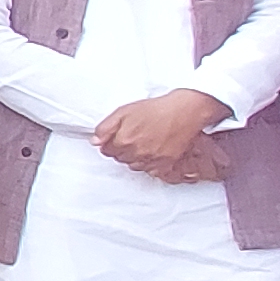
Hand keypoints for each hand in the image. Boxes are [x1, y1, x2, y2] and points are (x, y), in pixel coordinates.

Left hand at [95, 90, 228, 181]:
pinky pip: (151, 171)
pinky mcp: (166, 164)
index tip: (118, 137)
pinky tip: (154, 152)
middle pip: (120, 159)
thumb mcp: (124, 111)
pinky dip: (150, 164)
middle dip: (123, 149)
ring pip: (134, 166)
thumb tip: (94, 141)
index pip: (107, 151)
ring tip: (145, 142)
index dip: (111, 143)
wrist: (184, 111)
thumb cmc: (156, 109)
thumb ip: (105, 128)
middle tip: (134, 137)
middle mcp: (137, 153)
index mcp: (124, 140)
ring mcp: (152, 160)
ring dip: (136, 157)